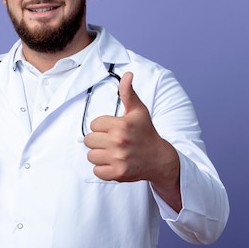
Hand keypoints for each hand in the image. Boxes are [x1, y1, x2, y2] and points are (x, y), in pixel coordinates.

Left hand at [84, 72, 181, 209]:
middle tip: (112, 141)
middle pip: (88, 140)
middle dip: (98, 140)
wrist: (160, 158)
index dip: (102, 126)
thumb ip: (128, 92)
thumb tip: (127, 74)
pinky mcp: (118, 173)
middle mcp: (118, 142)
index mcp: (121, 125)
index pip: (94, 124)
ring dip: (99, 155)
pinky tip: (113, 163)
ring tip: (112, 152)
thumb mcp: (139, 111)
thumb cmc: (146, 132)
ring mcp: (118, 159)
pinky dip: (102, 169)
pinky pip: (96, 171)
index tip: (114, 129)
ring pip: (91, 156)